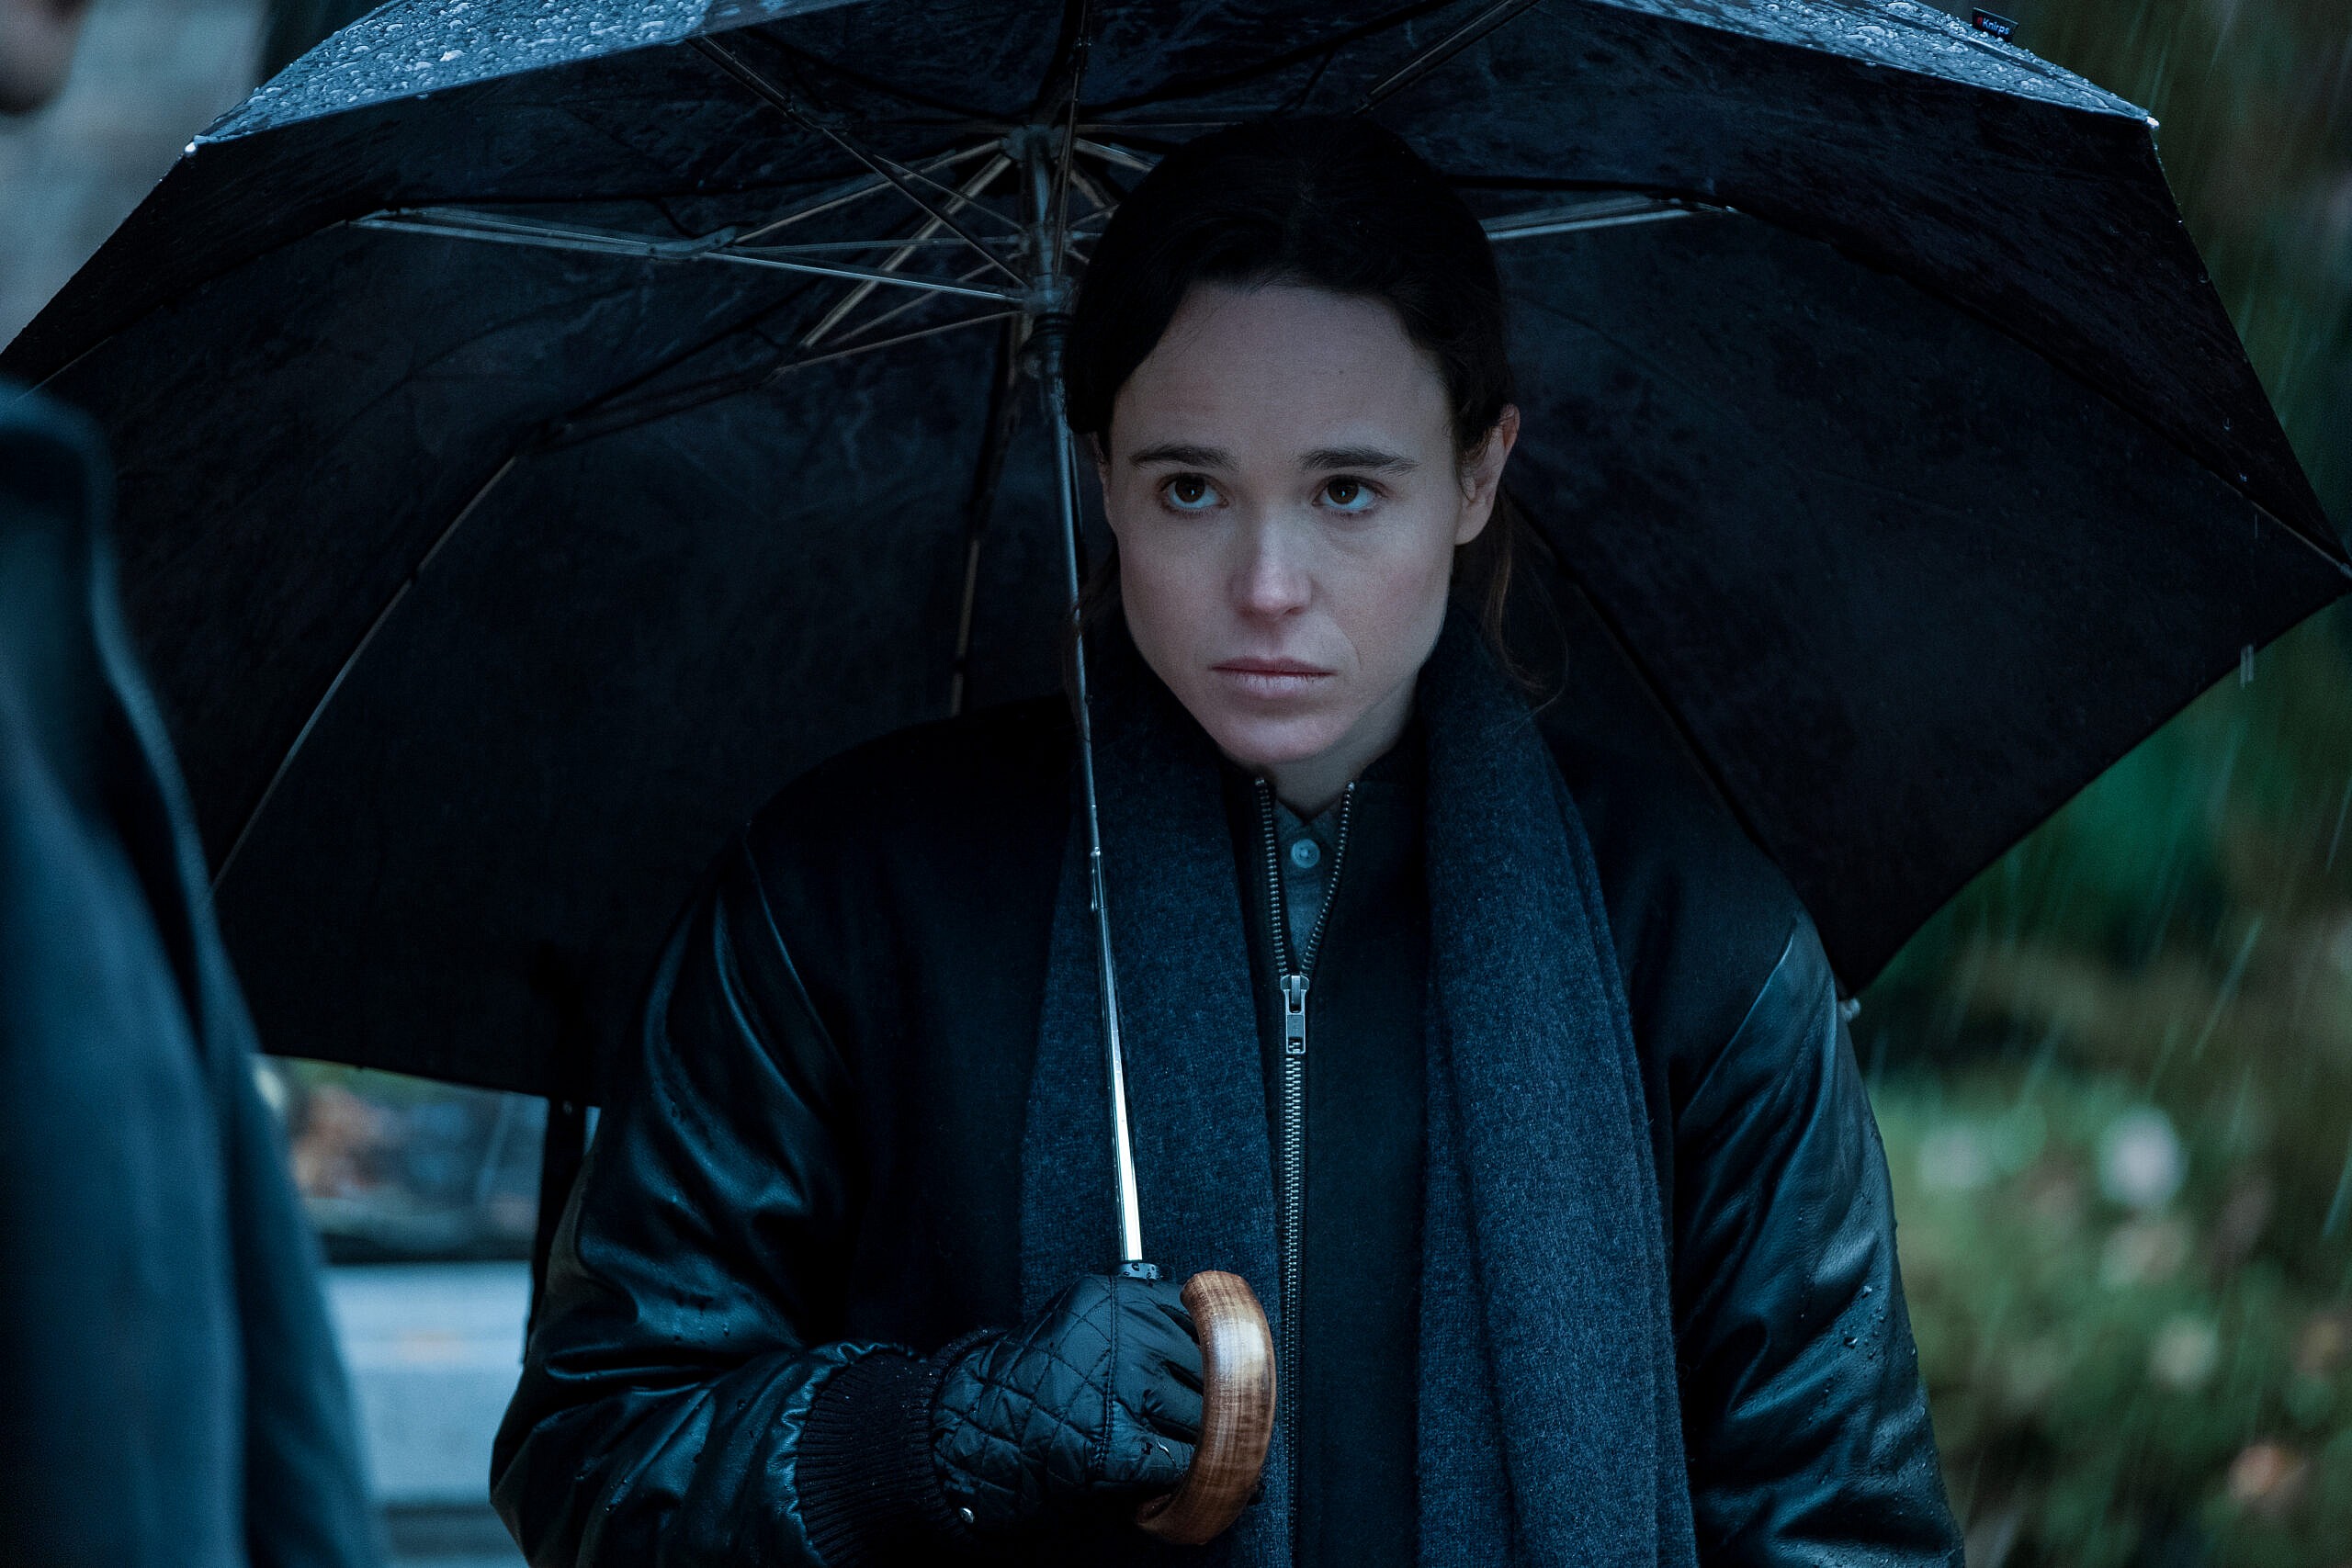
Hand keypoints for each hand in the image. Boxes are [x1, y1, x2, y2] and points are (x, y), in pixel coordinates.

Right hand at [930, 1273, 1202, 1531]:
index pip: (1200, 1319)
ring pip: (1201, 1418)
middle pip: (1208, 1370)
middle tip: (1216, 1423)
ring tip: (1191, 1451)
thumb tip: (1212, 1344)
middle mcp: (1126, 1334)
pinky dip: (1181, 1476)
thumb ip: (1140, 1322)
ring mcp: (1124, 1388)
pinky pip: (1179, 1462)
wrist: (979, 1428)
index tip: (1222, 1373)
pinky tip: (1170, 1474)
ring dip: (1202, 1442)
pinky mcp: (1118, 1445)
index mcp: (1118, 1298)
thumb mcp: (1083, 1320)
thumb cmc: (1033, 1376)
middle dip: (1214, 1403)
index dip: (1213, 1353)